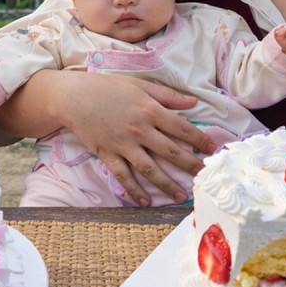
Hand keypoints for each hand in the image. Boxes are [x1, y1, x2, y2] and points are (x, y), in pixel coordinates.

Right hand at [0, 70, 216, 205]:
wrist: (73, 96)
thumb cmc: (107, 87)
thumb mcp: (139, 85)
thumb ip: (167, 96)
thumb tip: (192, 102)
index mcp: (149, 110)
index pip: (181, 128)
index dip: (199, 139)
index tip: (212, 149)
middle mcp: (139, 129)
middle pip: (170, 152)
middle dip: (190, 166)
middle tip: (205, 177)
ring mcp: (123, 144)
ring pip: (150, 169)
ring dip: (167, 184)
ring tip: (182, 196)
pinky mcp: (108, 154)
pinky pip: (124, 175)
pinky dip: (134, 190)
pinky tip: (145, 201)